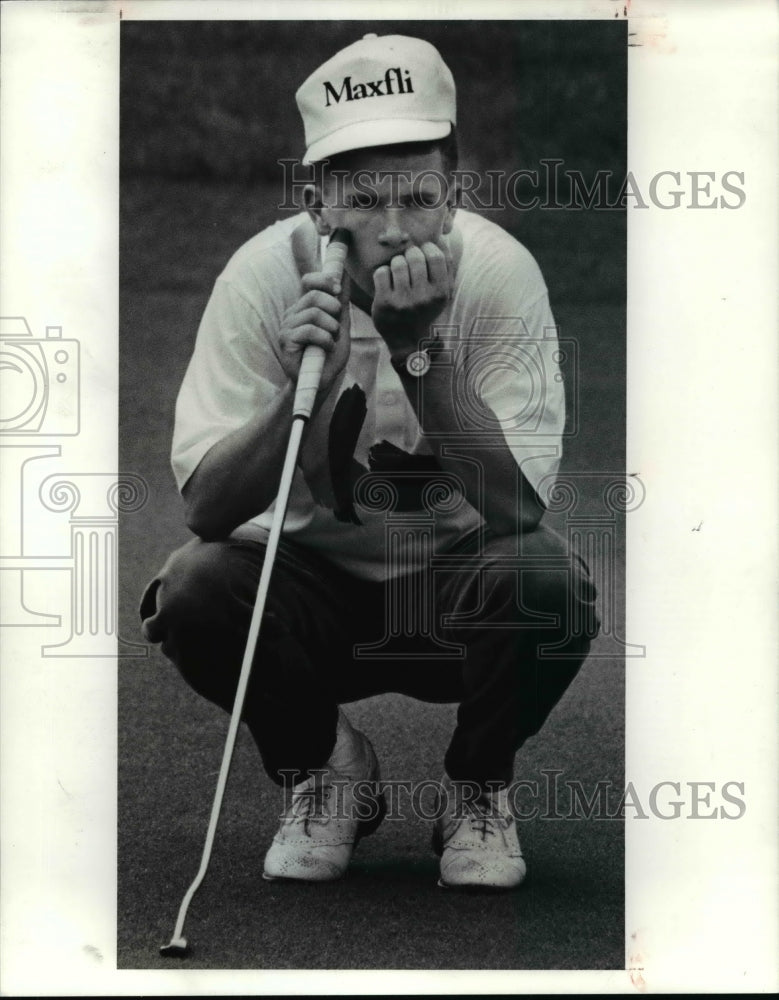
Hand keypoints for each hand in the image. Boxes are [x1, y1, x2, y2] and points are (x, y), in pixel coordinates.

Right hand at [278, 270, 350, 393]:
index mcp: (304, 308)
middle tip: (337, 327)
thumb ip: (342, 303)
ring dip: (331, 328)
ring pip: (313, 313)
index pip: (308, 281)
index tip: (338, 291)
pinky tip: (326, 348)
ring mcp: (287, 327)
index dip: (324, 280)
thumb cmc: (329, 356)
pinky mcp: (286, 340)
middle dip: (333, 308)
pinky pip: (309, 330)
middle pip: (314, 296)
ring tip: (332, 341)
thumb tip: (345, 276)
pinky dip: (325, 340)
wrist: (321, 382)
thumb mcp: (340, 326)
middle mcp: (293, 314)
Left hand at [371, 241, 452, 354]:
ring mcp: (403, 301)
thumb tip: (441, 236)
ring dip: (396, 264)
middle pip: (414, 256)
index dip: (427, 248)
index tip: (423, 252)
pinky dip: (382, 274)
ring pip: (397, 262)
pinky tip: (387, 283)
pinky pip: (381, 272)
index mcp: (440, 293)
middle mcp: (423, 298)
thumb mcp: (441, 292)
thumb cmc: (425, 309)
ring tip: (398, 274)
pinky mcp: (384, 303)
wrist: (408, 340)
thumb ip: (445, 266)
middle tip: (408, 263)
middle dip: (410, 255)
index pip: (435, 256)